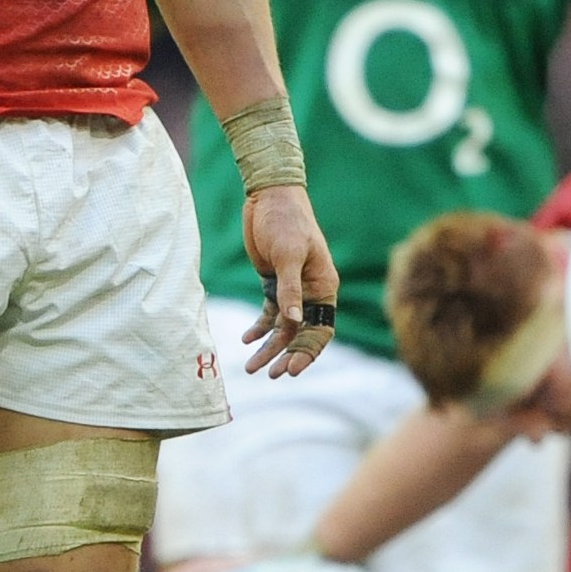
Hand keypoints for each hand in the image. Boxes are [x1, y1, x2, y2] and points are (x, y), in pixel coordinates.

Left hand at [241, 185, 338, 376]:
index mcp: (324, 285)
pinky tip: (246, 339)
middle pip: (302, 334)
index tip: (290, 369)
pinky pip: (270, 313)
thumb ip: (290, 289)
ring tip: (251, 367)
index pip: (321, 328)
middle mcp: (311, 291)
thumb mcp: (288, 255)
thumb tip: (293, 322)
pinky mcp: (274, 282)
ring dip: (269, 347)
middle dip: (286, 355)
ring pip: (284, 327)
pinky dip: (259, 328)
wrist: (269, 197)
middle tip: (270, 374)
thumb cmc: (285, 221)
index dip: (307, 351)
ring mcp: (293, 288)